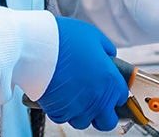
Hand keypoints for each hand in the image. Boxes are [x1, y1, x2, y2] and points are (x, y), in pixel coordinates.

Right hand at [36, 16, 129, 130]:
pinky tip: (57, 96)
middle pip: (107, 121)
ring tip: (71, 96)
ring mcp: (78, 108)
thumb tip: (108, 56)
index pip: (121, 98)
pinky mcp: (59, 112)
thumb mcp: (94, 36)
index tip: (105, 89)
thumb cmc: (65, 38)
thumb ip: (106, 49)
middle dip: (101, 115)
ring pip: (83, 122)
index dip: (113, 94)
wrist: (37, 46)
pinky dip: (61, 110)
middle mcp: (97, 99)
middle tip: (91, 102)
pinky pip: (63, 118)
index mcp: (111, 81)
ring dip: (79, 112)